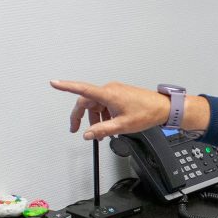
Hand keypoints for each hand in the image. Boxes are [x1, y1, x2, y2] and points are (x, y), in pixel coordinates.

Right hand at [49, 80, 167, 139]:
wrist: (162, 108)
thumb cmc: (146, 112)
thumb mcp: (122, 126)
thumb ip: (102, 130)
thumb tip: (87, 134)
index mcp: (108, 94)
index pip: (82, 89)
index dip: (66, 86)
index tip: (54, 83)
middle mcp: (109, 90)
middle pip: (86, 101)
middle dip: (81, 117)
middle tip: (76, 130)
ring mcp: (114, 91)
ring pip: (96, 105)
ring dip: (95, 118)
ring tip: (100, 133)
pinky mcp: (119, 94)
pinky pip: (104, 104)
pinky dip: (103, 115)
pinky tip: (108, 126)